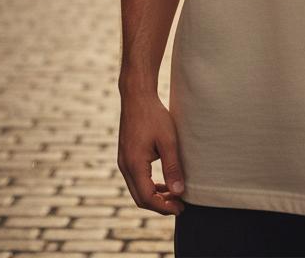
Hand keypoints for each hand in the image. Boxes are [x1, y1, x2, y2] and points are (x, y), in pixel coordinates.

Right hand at [117, 87, 185, 216]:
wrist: (137, 96)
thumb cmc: (153, 115)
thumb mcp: (168, 140)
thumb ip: (173, 167)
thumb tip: (179, 191)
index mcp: (134, 164)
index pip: (147, 197)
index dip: (164, 207)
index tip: (181, 207)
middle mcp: (125, 166)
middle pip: (140, 198)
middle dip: (160, 205)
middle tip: (179, 205)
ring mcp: (123, 161)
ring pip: (137, 189)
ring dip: (155, 196)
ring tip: (174, 195)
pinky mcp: (126, 156)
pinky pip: (136, 179)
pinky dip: (149, 185)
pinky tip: (163, 183)